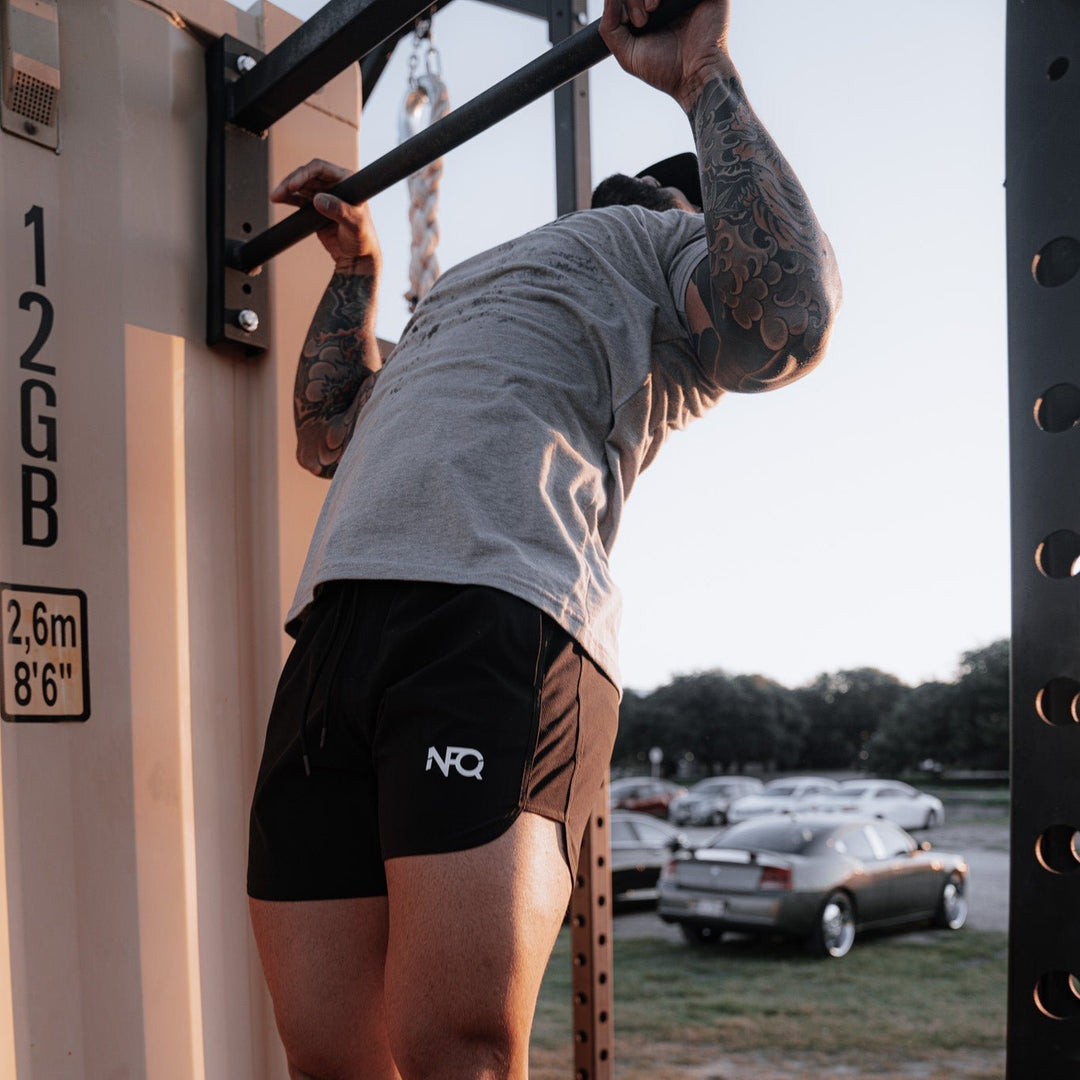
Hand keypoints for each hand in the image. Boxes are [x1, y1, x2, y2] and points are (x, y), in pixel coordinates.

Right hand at [271, 158, 381, 274]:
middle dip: (291, 182)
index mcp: (347, 181)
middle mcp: (334, 185)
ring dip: (286, 189)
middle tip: (279, 192)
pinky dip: (288, 198)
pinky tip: (278, 199)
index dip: (304, 174)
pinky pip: (298, 198)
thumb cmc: (363, 240)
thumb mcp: (355, 224)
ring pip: (300, 186)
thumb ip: (339, 210)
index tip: (293, 185)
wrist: (356, 257)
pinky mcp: (315, 208)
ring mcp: (323, 195)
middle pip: (306, 175)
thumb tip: (318, 199)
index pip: (321, 169)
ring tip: (275, 196)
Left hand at [599, 0, 732, 111]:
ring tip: (650, 11)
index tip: (628, 22)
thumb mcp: (627, 53)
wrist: (694, 77)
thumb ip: (610, 28)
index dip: (624, 1)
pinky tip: (657, 5)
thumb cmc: (666, 70)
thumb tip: (608, 0)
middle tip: (640, 21)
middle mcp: (670, 3)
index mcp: (653, 13)